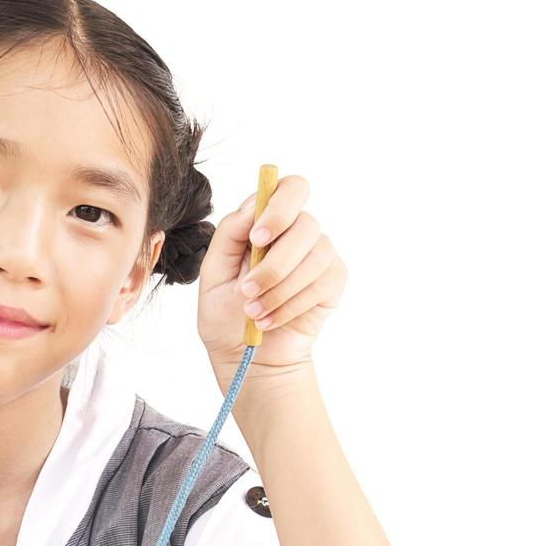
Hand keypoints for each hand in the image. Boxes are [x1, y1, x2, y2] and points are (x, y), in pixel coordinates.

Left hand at [196, 174, 347, 380]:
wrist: (245, 356)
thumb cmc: (226, 314)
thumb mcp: (213, 274)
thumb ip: (228, 236)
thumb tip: (251, 206)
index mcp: (267, 223)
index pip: (290, 189)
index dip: (278, 207)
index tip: (257, 236)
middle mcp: (297, 234)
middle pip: (305, 224)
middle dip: (275, 262)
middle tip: (248, 288)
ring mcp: (319, 256)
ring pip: (314, 257)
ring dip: (279, 289)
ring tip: (253, 312)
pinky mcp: (332, 282)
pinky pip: (321, 283)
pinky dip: (291, 305)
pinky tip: (270, 320)